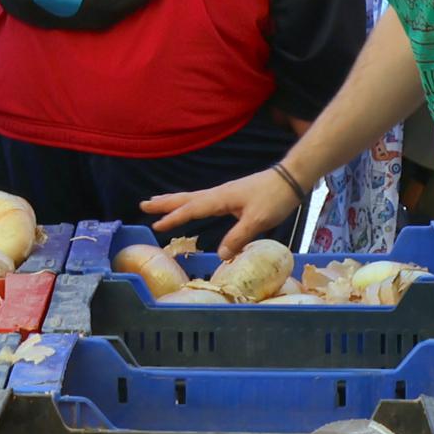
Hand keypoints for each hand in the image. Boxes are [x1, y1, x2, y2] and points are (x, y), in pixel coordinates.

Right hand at [142, 171, 304, 262]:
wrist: (290, 178)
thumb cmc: (275, 198)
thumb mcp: (258, 220)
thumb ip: (238, 237)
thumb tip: (220, 255)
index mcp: (220, 199)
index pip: (191, 209)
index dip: (174, 218)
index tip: (155, 225)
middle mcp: (218, 194)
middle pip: (185, 199)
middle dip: (164, 203)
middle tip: (143, 204)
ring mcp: (224, 194)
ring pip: (192, 197)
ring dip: (174, 201)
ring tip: (157, 202)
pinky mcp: (231, 196)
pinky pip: (202, 200)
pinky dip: (190, 203)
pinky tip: (192, 206)